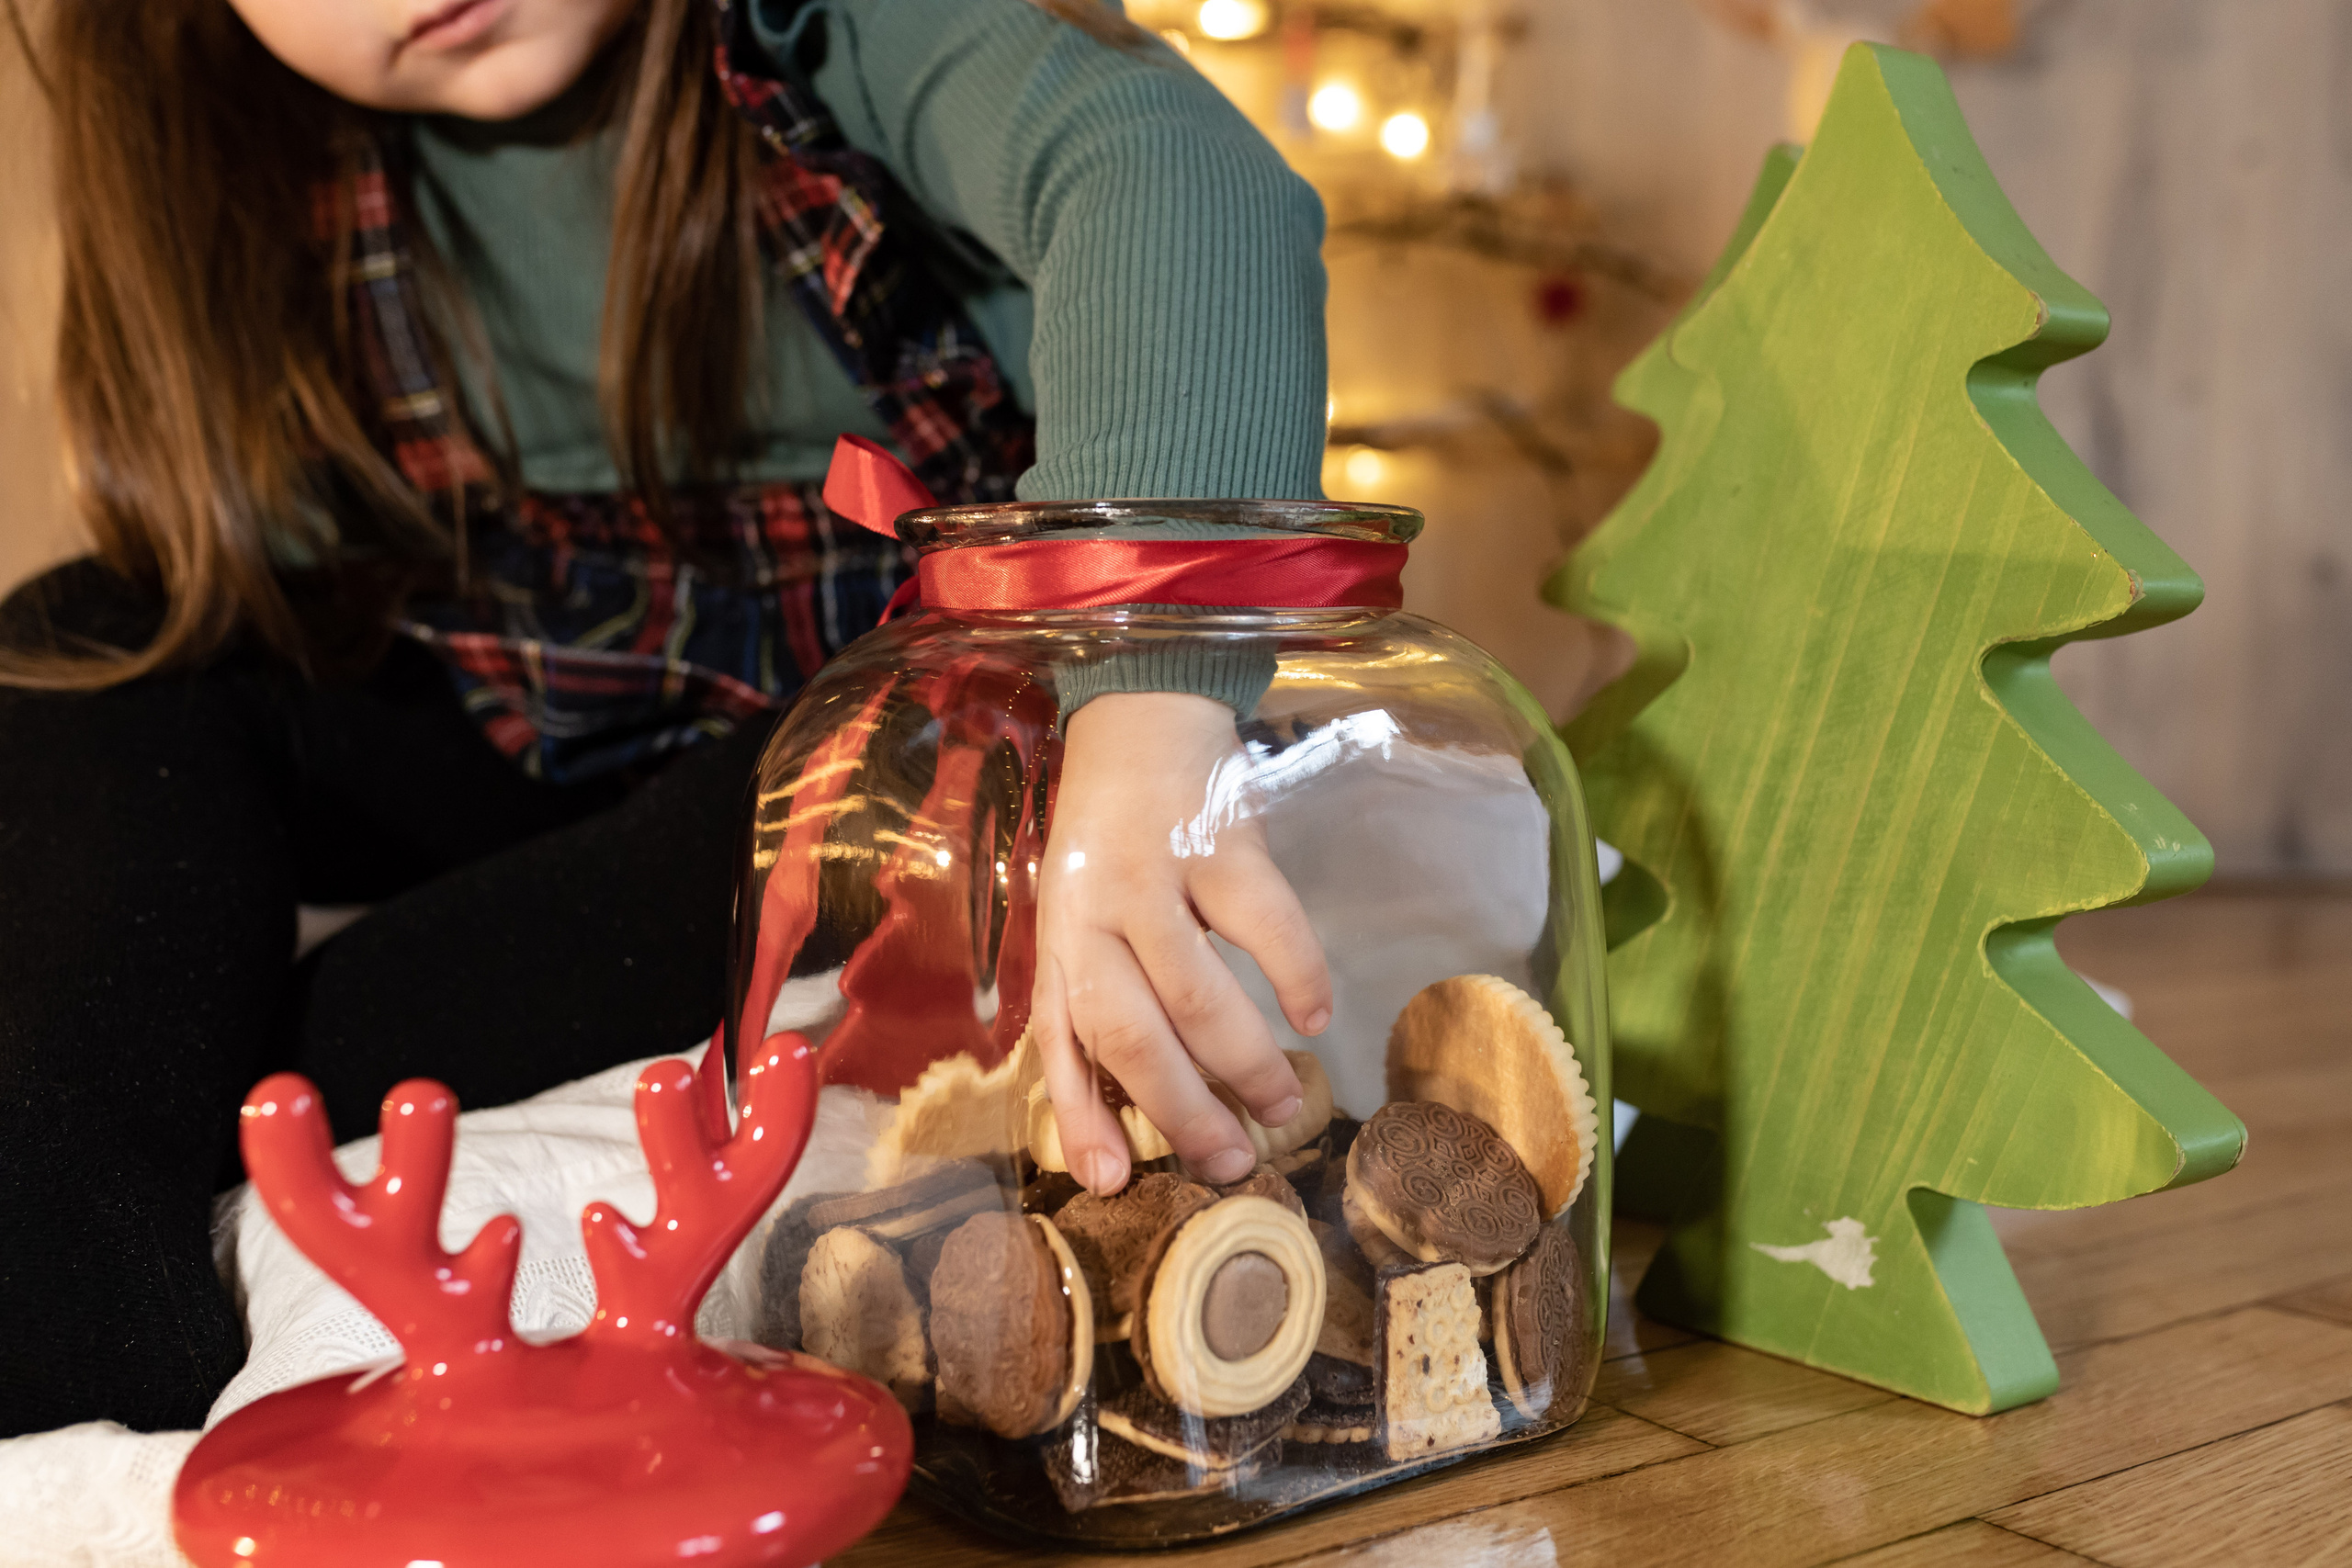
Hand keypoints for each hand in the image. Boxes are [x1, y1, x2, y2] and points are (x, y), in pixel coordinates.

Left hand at [1029, 692, 1331, 1194]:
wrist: (1140, 715)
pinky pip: (1267, 926)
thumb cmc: (1108, 841)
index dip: (1084, 1119)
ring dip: (1248, 1064)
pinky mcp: (1221, 842)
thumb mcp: (1081, 919)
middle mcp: (1097, 913)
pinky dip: (1297, 978)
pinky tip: (1315, 1016)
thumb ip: (1094, 1003)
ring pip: (1203, 997)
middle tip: (1233, 1161)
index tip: (1115, 1183)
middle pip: (1137, 1037)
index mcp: (1061, 940)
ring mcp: (1158, 876)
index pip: (1063, 1044)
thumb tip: (1119, 1120)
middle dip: (1187, 1113)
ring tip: (1284, 1104)